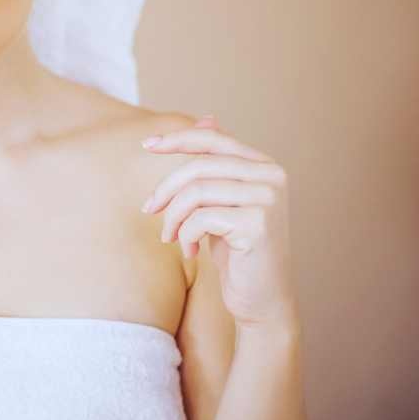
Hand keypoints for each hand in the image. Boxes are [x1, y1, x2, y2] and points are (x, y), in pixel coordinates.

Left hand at [140, 115, 298, 329]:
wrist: (262, 300)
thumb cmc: (238, 251)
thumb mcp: (222, 202)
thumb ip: (217, 165)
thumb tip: (207, 118)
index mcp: (264, 165)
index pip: (213, 139)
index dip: (177, 139)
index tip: (147, 145)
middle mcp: (272, 177)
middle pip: (199, 165)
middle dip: (166, 188)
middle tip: (149, 210)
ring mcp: (268, 199)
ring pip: (196, 191)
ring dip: (173, 216)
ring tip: (169, 237)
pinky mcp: (259, 224)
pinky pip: (201, 218)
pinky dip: (185, 234)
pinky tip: (190, 251)